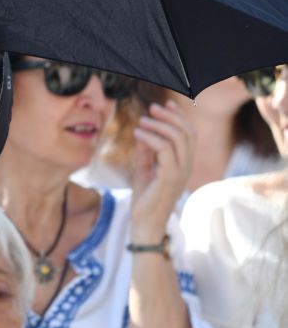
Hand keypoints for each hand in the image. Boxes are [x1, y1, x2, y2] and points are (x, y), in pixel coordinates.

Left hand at [129, 100, 193, 240]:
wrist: (145, 224)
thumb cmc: (145, 198)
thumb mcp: (144, 169)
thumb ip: (147, 152)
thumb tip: (143, 132)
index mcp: (184, 164)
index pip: (189, 135)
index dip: (179, 117)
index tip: (165, 104)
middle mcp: (187, 167)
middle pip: (187, 133)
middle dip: (169, 117)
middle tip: (151, 109)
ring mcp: (180, 173)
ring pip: (178, 139)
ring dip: (159, 125)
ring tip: (141, 121)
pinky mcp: (169, 178)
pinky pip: (165, 150)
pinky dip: (151, 138)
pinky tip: (138, 134)